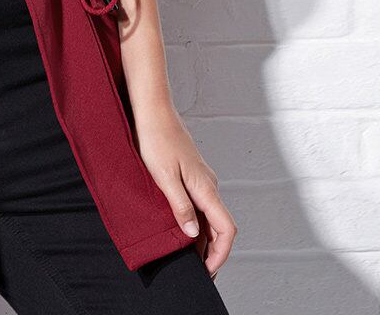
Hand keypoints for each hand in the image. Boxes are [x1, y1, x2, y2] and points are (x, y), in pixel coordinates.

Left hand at [133, 105, 236, 279]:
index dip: (220, 253)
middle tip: (196, 270)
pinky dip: (195, 220)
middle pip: (220, 225)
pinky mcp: (192, 173)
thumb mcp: (164, 177)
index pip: (226, 229)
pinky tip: (180, 227)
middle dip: (212, 250)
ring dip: (202, 236)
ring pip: (209, 215)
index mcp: (205, 188)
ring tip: (186, 255)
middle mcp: (208, 184)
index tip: (207, 270)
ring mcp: (201, 178)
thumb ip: (180, 206)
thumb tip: (192, 233)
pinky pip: (200, 203)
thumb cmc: (156, 139)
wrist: (153, 110)